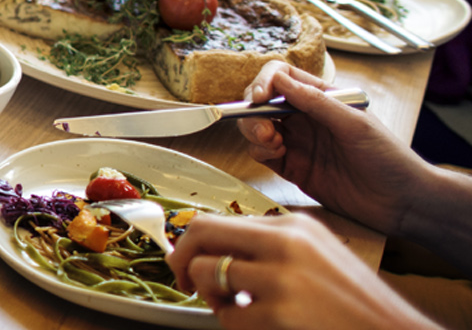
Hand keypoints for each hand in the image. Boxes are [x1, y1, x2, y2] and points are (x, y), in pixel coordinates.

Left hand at [166, 212, 440, 329]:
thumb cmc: (357, 304)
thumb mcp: (318, 255)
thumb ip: (271, 246)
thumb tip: (214, 249)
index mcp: (293, 226)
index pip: (219, 219)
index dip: (193, 241)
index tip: (187, 258)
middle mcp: (285, 243)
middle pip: (201, 232)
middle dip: (181, 258)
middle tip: (183, 281)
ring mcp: (281, 277)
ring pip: (205, 273)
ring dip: (210, 298)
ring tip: (235, 310)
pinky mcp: (279, 313)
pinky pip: (227, 317)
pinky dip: (234, 325)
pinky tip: (262, 327)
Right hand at [233, 63, 429, 238]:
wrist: (402, 203)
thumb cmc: (389, 158)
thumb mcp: (355, 124)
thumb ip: (317, 102)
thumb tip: (280, 80)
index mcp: (323, 98)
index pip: (283, 77)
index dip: (265, 82)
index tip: (259, 97)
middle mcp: (306, 117)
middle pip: (263, 102)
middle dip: (254, 111)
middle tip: (264, 129)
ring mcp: (298, 143)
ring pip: (257, 127)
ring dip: (255, 131)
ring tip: (271, 143)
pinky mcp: (292, 167)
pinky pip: (262, 153)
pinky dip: (260, 151)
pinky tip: (276, 156)